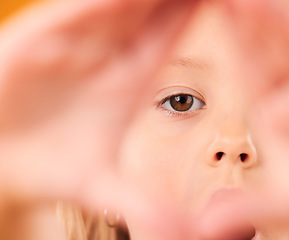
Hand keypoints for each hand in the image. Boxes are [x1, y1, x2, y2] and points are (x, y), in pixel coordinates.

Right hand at [0, 0, 199, 211]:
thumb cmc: (47, 168)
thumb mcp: (100, 188)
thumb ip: (141, 204)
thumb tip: (181, 236)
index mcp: (129, 81)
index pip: (170, 34)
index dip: (194, 10)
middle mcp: (106, 55)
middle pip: (152, 9)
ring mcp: (75, 42)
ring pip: (120, 2)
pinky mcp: (41, 36)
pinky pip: (80, 8)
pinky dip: (103, 0)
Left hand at [196, 0, 288, 237]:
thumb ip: (250, 208)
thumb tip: (208, 227)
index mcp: (279, 116)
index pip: (252, 71)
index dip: (237, 43)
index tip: (219, 14)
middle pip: (275, 54)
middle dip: (253, 25)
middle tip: (229, 0)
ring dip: (282, 28)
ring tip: (255, 4)